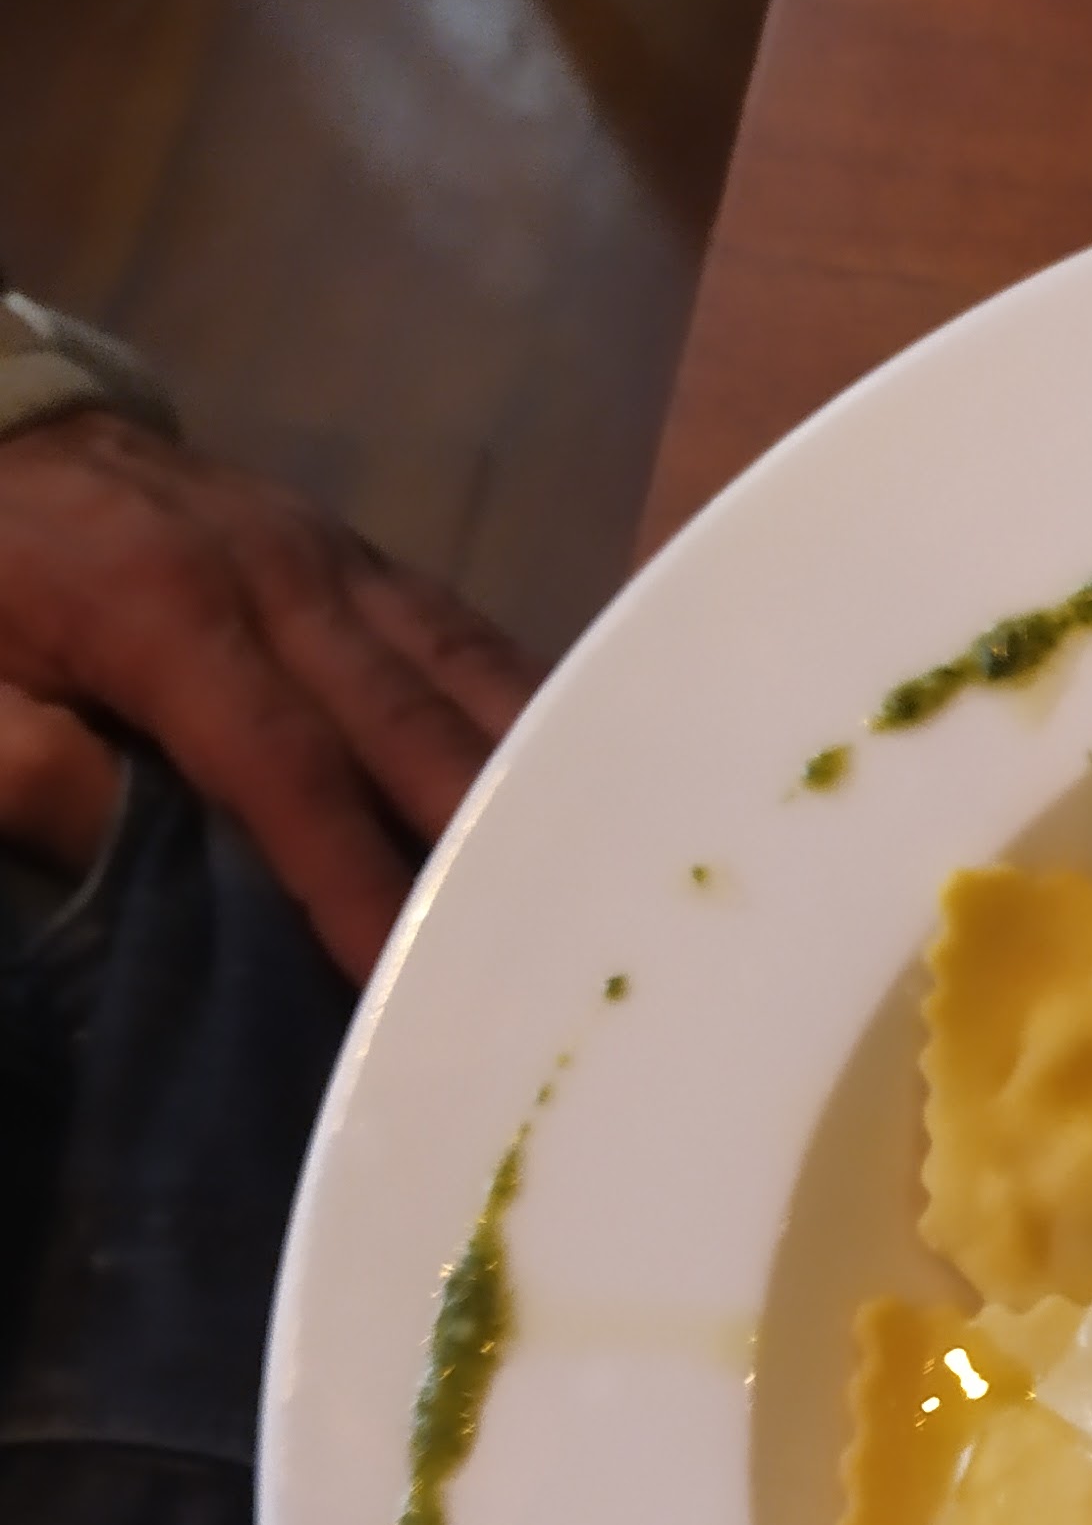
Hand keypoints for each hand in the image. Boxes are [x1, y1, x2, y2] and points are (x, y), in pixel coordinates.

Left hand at [0, 412, 538, 977]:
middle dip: (484, 834)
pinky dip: (521, 708)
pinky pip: (460, 633)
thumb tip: (162, 874)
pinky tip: (574, 773)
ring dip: (533, 767)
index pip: (289, 768)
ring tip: (602, 864)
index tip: (409, 973)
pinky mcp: (357, 552)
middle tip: (555, 938)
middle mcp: (280, 576)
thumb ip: (41, 776)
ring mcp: (334, 553)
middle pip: (410, 717)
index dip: (355, 874)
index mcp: (170, 613)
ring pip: (463, 664)